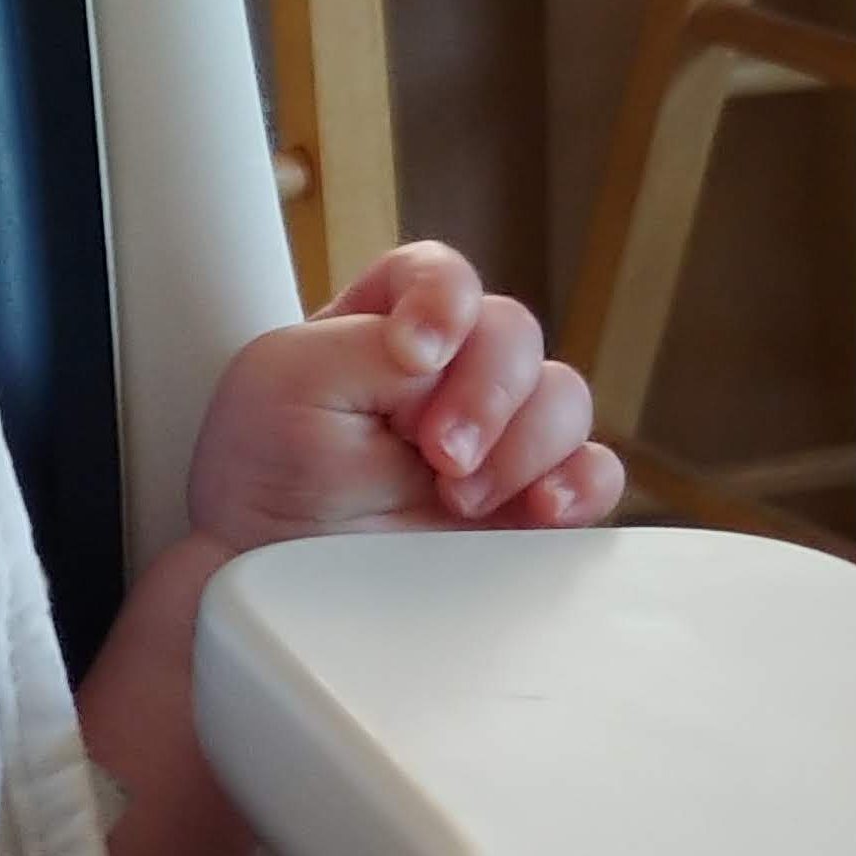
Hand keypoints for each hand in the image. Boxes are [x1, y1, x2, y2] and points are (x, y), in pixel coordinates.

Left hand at [187, 241, 622, 555]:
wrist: (274, 581)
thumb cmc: (262, 476)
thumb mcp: (285, 382)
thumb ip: (370, 343)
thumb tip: (445, 359)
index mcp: (383, 327)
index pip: (438, 275)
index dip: (444, 299)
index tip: (416, 353)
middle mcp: (448, 374)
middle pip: (513, 333)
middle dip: (484, 392)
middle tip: (438, 455)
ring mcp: (494, 437)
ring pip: (562, 398)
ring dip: (522, 444)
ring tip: (457, 499)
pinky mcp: (524, 503)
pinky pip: (593, 472)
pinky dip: (581, 482)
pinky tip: (542, 509)